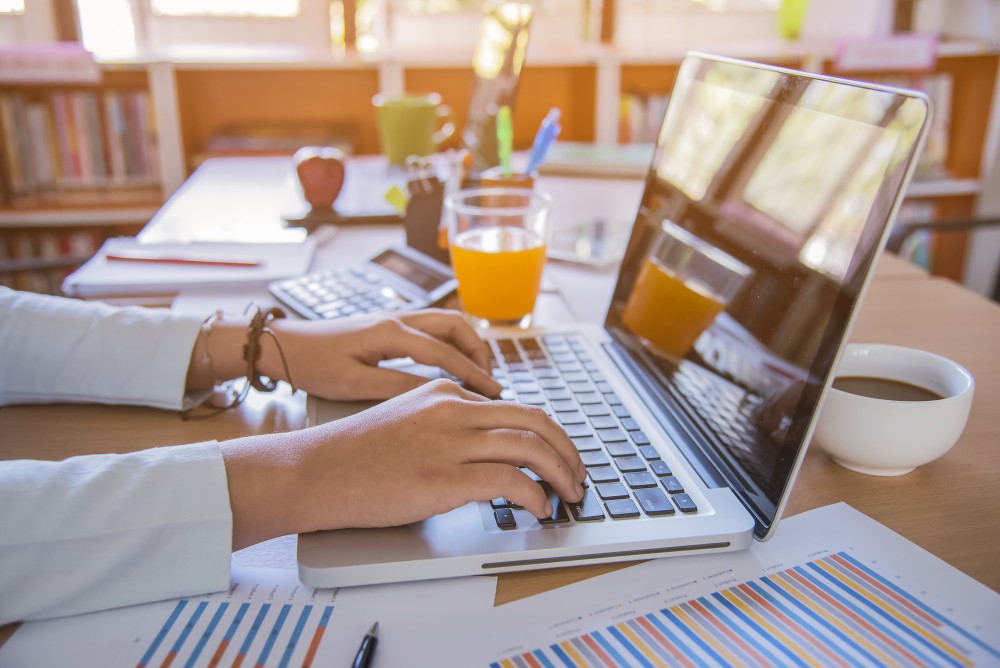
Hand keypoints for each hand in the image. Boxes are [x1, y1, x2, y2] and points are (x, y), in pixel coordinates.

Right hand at [221, 380, 586, 548]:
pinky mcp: (443, 475)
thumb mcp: (408, 422)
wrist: (314, 470)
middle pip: (537, 422)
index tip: (561, 458)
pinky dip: (534, 496)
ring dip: (561, 475)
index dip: (550, 436)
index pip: (518, 408)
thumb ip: (448, 431)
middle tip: (578, 477)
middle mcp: (453, 408)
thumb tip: (490, 458)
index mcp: (446, 393)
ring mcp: (449, 440)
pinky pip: (510, 479)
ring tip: (568, 496)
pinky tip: (537, 509)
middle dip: (568, 452)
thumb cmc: (354, 456)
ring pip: (532, 446)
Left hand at [263, 308, 501, 399]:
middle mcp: (397, 318)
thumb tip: (436, 395)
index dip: (474, 373)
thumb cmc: (312, 365)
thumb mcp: (353, 384)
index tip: (494, 393)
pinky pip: (431, 328)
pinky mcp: (388, 325)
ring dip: (466, 343)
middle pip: (455, 324)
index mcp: (391, 332)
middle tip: (490, 380)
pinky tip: (450, 365)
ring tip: (477, 372)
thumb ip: (396, 387)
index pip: (445, 352)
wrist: (283, 345)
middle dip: (479, 350)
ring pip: (445, 322)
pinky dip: (450, 343)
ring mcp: (394, 318)